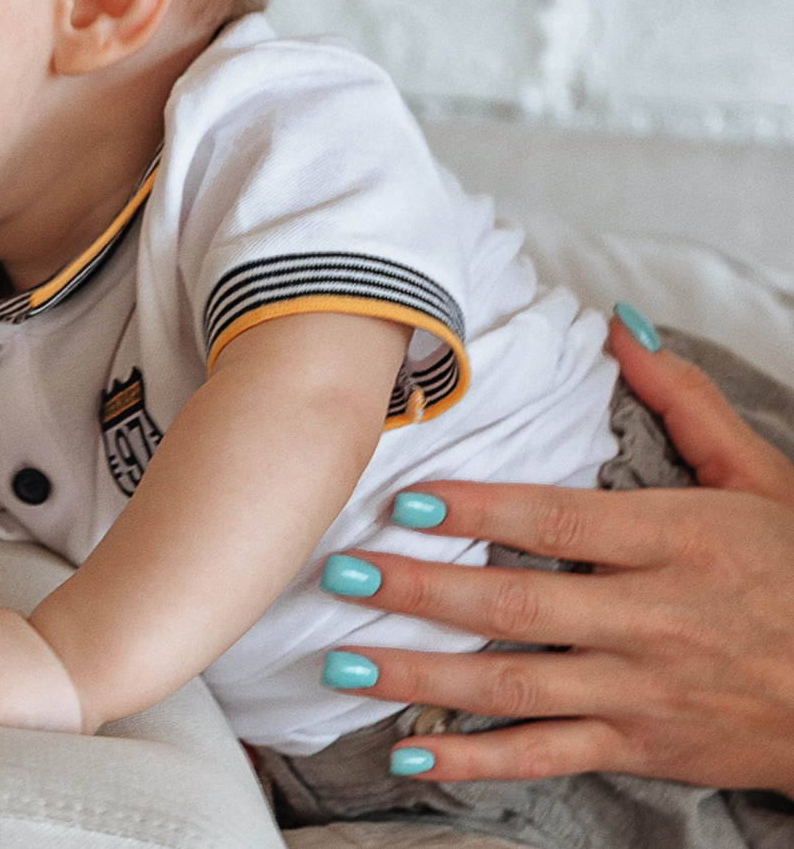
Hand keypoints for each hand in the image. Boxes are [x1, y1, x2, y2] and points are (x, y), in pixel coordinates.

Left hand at [331, 317, 793, 791]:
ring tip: (344, 662)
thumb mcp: (762, 479)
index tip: (405, 501)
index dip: (477, 513)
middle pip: (518, 606)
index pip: (557, 522)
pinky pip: (547, 755)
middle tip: (340, 574)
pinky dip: (477, 763)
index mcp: (678, 542)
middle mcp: (655, 620)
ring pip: (516, 686)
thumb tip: (617, 328)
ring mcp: (644, 690)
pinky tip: (412, 755)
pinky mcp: (642, 746)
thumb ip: (685, 402)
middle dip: (420, 592)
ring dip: (422, 677)